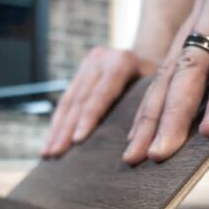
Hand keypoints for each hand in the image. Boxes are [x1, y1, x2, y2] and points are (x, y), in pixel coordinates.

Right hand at [41, 47, 157, 157]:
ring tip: (48, 153)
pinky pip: (66, 100)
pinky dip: (57, 123)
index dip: (88, 118)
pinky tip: (50, 142)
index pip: (101, 94)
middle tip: (56, 154)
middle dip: (66, 130)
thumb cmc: (160, 80)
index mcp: (121, 62)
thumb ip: (148, 110)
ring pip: (68, 101)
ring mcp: (87, 64)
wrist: (149, 54)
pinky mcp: (80, 72)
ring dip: (56, 129)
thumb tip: (144, 146)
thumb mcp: (160, 88)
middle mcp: (100, 59)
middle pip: (80, 100)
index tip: (78, 141)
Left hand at [122, 0, 208, 164]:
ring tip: (166, 150)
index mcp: (203, 24)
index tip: (136, 148)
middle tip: (140, 158)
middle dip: (155, 120)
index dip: (153, 113)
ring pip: (195, 65)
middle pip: (175, 73)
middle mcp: (204, 8)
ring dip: (180, 113)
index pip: (171, 75)